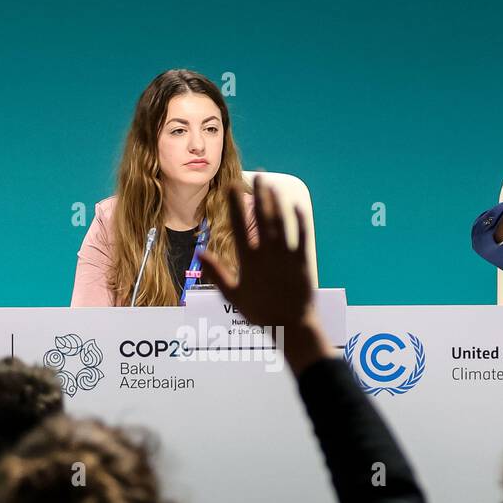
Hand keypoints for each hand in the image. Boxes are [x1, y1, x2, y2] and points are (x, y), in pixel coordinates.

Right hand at [199, 175, 314, 329]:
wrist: (291, 325)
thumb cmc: (260, 313)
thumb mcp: (233, 296)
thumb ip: (216, 273)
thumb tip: (199, 254)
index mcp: (248, 261)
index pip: (239, 226)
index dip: (235, 204)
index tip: (233, 187)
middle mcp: (267, 254)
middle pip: (262, 218)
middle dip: (259, 195)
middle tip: (258, 176)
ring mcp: (286, 256)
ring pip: (280, 222)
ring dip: (276, 202)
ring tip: (272, 186)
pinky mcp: (302, 260)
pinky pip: (301, 235)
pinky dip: (298, 220)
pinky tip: (295, 206)